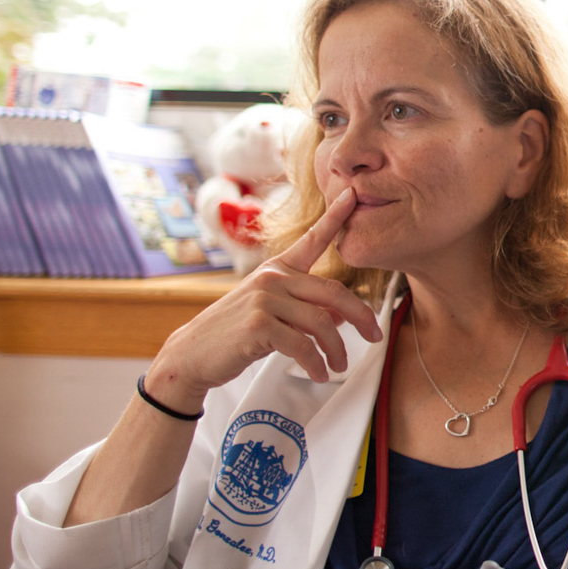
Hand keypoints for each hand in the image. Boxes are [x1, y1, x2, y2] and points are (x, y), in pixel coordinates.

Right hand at [142, 188, 383, 411]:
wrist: (192, 354)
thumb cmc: (235, 333)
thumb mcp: (273, 314)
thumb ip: (306, 310)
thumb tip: (342, 316)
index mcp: (277, 269)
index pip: (312, 239)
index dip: (335, 215)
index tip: (353, 194)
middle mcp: (273, 278)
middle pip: (334, 292)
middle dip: (361, 316)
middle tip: (375, 336)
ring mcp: (265, 299)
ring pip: (322, 323)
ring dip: (336, 350)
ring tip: (339, 366)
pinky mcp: (259, 324)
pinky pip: (302, 346)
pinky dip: (316, 364)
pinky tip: (319, 374)